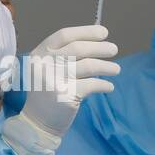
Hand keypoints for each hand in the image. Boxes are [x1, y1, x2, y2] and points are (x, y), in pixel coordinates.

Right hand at [1, 25, 119, 154]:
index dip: (86, 32)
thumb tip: (96, 42)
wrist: (37, 122)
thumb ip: (62, 56)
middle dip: (100, 47)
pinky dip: (103, 85)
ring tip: (116, 69)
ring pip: (88, 66)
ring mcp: (54, 79)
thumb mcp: (47, 69)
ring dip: (106, 67)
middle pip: (78, 49)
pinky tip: (109, 86)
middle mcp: (45, 64)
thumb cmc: (46, 93)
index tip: (103, 33)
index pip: (64, 35)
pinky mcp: (66, 95)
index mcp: (40, 54)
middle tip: (114, 49)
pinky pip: (92, 84)